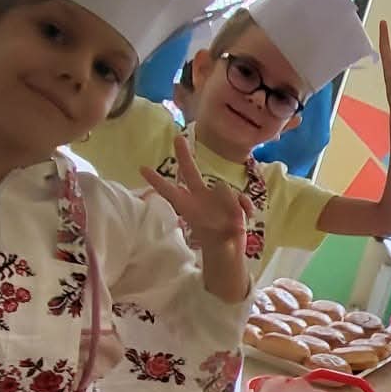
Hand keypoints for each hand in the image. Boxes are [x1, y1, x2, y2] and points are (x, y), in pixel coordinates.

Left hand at [140, 136, 248, 256]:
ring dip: (233, 203)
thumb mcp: (217, 233)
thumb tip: (227, 190)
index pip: (170, 191)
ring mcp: (217, 199)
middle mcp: (200, 198)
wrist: (230, 254)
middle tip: (177, 137)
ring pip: (225, 189)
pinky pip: (240, 197)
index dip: (157, 181)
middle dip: (184, 155)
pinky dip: (245, 205)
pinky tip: (249, 215)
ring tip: (236, 220)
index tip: (142, 168)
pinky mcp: (232, 203)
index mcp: (189, 208)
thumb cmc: (218, 247)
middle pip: (190, 172)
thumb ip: (221, 212)